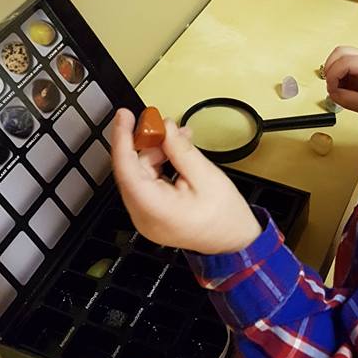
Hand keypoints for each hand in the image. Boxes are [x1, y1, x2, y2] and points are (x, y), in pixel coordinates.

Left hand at [110, 109, 261, 253]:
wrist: (234, 241)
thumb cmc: (225, 217)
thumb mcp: (206, 176)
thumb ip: (181, 150)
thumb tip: (164, 128)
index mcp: (155, 209)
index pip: (126, 169)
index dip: (122, 139)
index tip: (125, 116)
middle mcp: (143, 216)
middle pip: (133, 170)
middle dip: (148, 145)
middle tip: (164, 125)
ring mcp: (145, 217)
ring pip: (140, 174)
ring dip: (157, 154)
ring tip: (180, 141)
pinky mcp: (151, 214)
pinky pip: (147, 183)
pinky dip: (159, 166)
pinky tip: (176, 155)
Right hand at [324, 46, 357, 120]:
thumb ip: (348, 99)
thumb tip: (332, 93)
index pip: (344, 61)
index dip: (333, 75)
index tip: (332, 89)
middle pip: (340, 52)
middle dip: (330, 68)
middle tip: (331, 84)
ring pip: (341, 56)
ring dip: (334, 70)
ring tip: (337, 87)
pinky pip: (345, 64)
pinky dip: (339, 74)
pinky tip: (343, 86)